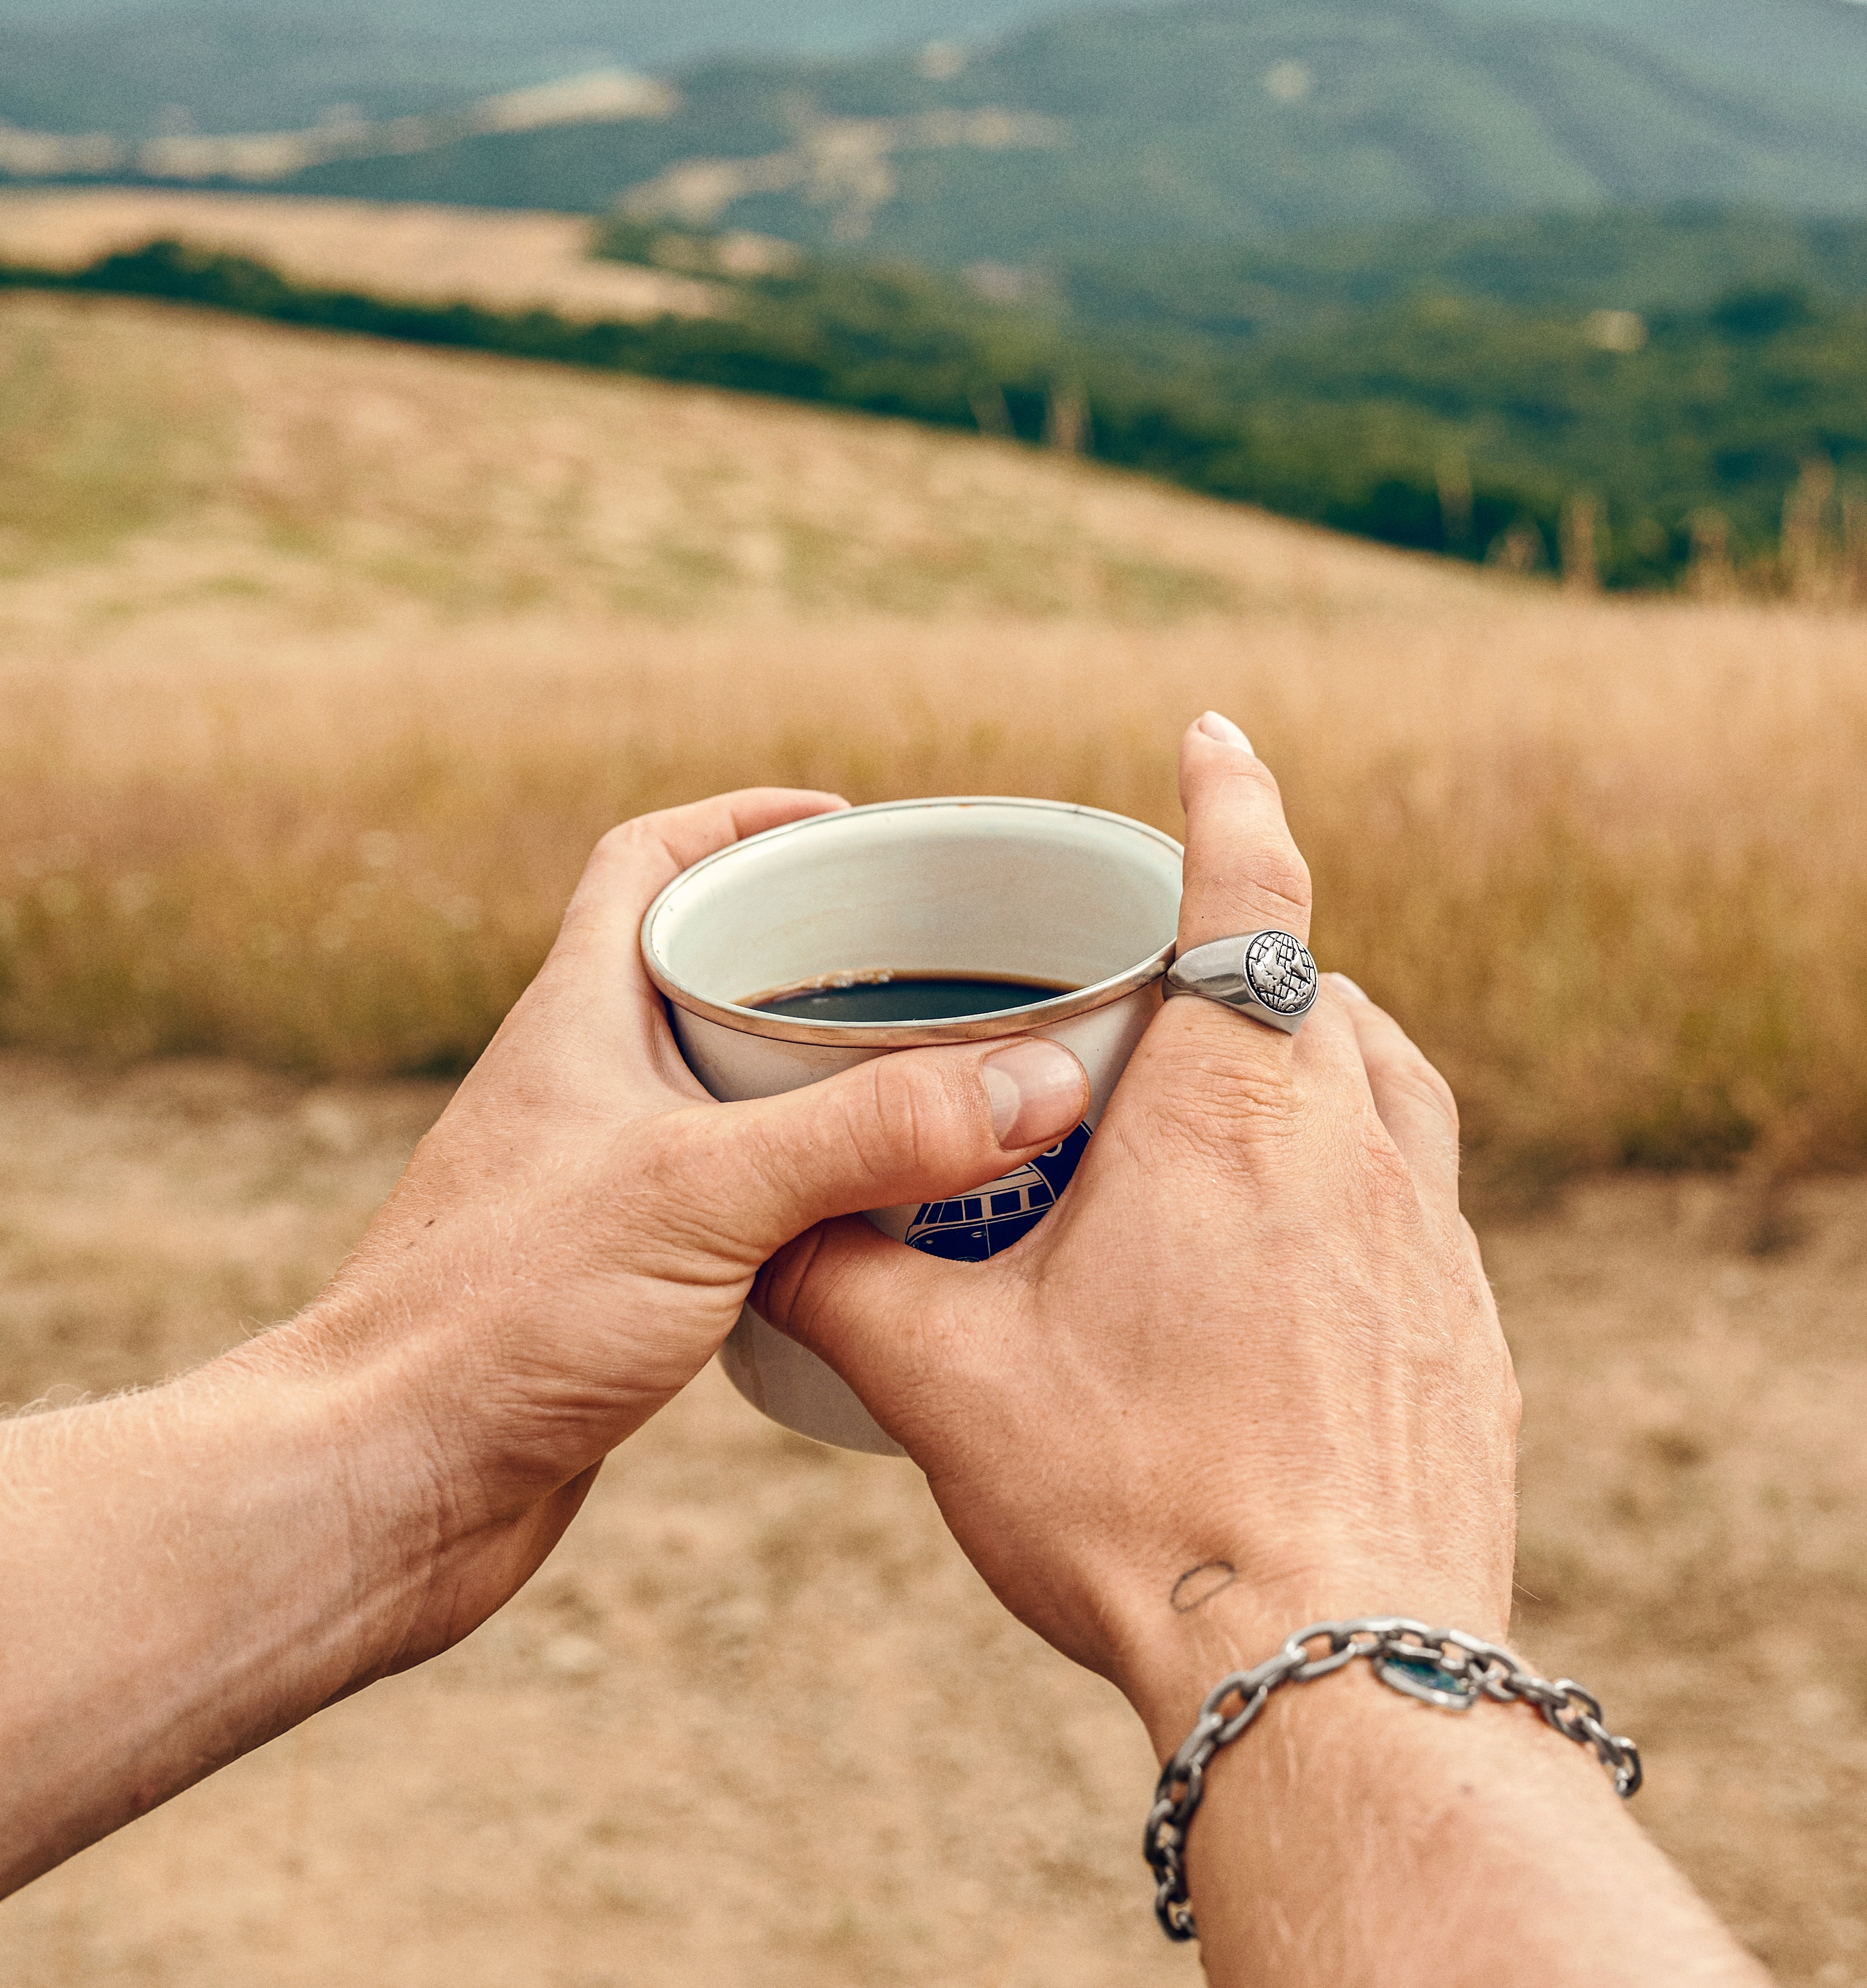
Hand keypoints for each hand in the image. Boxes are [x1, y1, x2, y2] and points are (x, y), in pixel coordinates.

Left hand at [1, 783, 1096, 1894]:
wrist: (385, 1490)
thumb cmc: (499, 1317)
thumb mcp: (703, 1194)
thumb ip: (869, 1131)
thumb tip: (1036, 1082)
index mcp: (577, 1016)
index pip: (648, 860)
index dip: (744, 821)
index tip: (848, 825)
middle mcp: (584, 1085)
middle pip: (710, 971)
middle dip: (823, 955)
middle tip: (936, 968)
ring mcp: (601, 1183)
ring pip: (730, 1091)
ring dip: (827, 1079)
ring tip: (941, 1088)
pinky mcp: (624, 1277)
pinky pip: (738, 1196)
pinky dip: (812, 1189)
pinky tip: (886, 1225)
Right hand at [755, 723, 1764, 1985]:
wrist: (1328, 1672)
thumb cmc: (1136, 1506)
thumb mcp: (947, 1384)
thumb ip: (843, 1281)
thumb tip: (768, 1234)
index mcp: (1232, 1114)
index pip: (1250, 892)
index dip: (1230, 796)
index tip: (1215, 730)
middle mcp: (1355, 1149)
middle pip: (1318, 993)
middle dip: (1249, 964)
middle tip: (1164, 996)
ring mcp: (1432, 1245)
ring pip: (1389, 1087)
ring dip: (1322, 1061)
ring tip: (1239, 1105)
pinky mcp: (1471, 1337)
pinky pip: (1422, 1209)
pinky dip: (1363, 1187)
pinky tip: (1302, 1263)